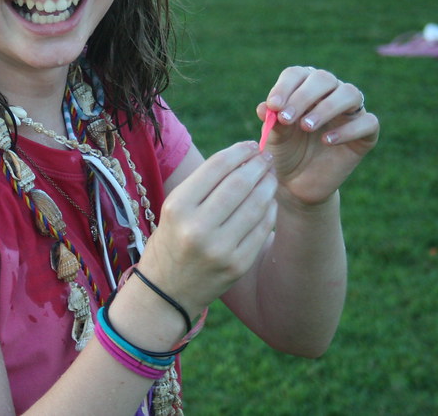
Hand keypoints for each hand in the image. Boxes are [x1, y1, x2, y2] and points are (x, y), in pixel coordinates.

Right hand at [140, 141, 276, 316]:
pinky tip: (269, 201)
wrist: (166, 291)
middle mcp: (197, 228)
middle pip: (239, 184)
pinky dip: (269, 210)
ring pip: (255, 205)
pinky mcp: (237, 265)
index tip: (251, 145)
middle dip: (257, 165)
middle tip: (266, 157)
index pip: (216, 167)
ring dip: (268, 185)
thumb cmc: (171, 239)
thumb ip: (204, 184)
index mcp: (177, 207)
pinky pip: (261, 229)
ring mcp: (220, 249)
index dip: (239, 152)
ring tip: (271, 176)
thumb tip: (242, 158)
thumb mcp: (174, 208)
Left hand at [258, 66, 378, 204]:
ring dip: (327, 107)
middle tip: (287, 117)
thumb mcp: (274, 138)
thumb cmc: (285, 152)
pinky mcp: (367, 133)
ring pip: (350, 93)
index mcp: (304, 87)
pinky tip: (327, 141)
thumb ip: (272, 122)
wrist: (298, 184)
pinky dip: (349, 129)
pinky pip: (369, 122)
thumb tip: (264, 107)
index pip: (297, 74)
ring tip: (306, 127)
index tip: (273, 106)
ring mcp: (351, 112)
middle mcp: (330, 93)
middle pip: (324, 78)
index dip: (284, 87)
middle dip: (303, 96)